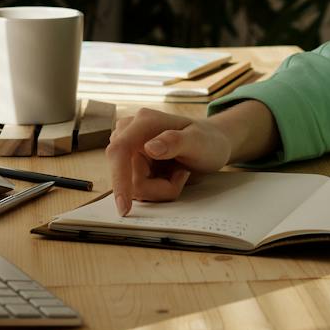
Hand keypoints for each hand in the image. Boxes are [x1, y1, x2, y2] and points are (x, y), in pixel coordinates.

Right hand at [106, 108, 231, 215]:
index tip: (125, 207)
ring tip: (178, 173)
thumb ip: (175, 141)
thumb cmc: (207, 140)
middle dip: (156, 187)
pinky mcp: (130, 165)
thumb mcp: (199, 141)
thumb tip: (149, 148)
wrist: (210, 144)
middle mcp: (128, 134)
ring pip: (132, 187)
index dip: (118, 179)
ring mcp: (128, 150)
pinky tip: (169, 177)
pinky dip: (156, 190)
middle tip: (182, 175)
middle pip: (127, 177)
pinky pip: (136, 189)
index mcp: (143, 122)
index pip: (119, 151)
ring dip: (158, 189)